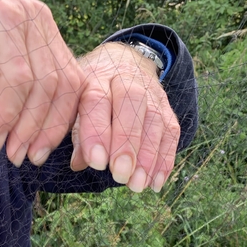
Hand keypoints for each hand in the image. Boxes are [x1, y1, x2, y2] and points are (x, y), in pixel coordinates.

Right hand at [0, 0, 83, 166]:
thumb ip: (13, 86)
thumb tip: (24, 123)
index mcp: (46, 33)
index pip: (72, 85)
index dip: (61, 123)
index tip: (40, 151)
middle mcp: (43, 24)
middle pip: (65, 88)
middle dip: (47, 131)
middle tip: (26, 158)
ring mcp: (26, 20)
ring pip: (43, 87)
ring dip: (26, 128)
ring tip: (9, 151)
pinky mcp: (4, 22)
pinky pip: (17, 78)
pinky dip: (8, 113)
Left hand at [71, 42, 179, 192]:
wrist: (123, 61)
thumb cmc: (90, 91)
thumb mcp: (75, 103)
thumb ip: (76, 131)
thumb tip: (79, 163)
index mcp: (96, 78)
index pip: (97, 100)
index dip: (97, 132)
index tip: (97, 162)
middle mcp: (125, 80)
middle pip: (132, 104)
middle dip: (127, 143)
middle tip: (121, 175)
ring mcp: (151, 92)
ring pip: (155, 119)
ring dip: (148, 157)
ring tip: (137, 185)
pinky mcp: (167, 106)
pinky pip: (171, 132)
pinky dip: (165, 159)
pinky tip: (155, 182)